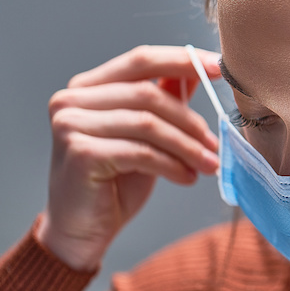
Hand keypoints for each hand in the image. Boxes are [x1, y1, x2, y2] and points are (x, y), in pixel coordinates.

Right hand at [37, 45, 221, 270]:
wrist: (82, 230)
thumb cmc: (114, 182)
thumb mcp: (145, 135)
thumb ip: (164, 99)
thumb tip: (198, 70)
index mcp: (88, 87)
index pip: (141, 60)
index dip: (182, 60)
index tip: (219, 68)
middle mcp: (72, 100)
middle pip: (148, 94)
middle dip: (190, 120)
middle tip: (216, 143)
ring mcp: (70, 124)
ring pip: (148, 123)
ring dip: (186, 146)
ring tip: (208, 165)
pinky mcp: (80, 153)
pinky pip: (141, 152)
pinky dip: (172, 165)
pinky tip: (187, 177)